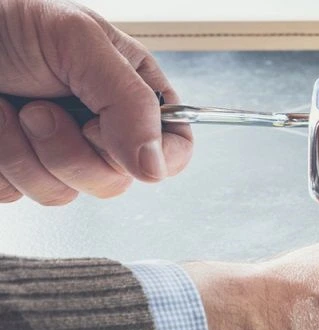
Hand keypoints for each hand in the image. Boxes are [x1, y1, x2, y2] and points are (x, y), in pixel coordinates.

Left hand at [0, 0, 191, 204]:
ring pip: (64, 193)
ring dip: (24, 154)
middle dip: (68, 151)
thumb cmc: (11, 18)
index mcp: (133, 93)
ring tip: (10, 109)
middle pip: (115, 181)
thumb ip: (129, 101)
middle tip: (39, 107)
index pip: (174, 149)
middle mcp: (103, 128)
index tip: (102, 130)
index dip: (151, 154)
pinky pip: (18, 195)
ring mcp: (61, 153)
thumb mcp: (80, 41)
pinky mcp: (20, 171)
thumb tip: (155, 168)